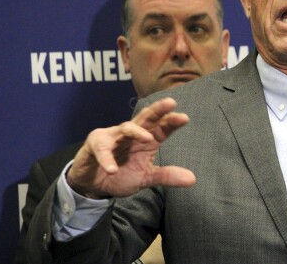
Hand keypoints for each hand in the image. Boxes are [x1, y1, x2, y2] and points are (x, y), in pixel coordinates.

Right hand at [66, 98, 195, 197]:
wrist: (93, 184)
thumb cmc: (121, 174)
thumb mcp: (145, 177)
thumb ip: (166, 176)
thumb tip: (192, 179)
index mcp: (147, 139)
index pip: (162, 128)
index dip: (172, 122)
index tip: (184, 118)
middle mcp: (132, 133)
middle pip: (146, 118)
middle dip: (158, 110)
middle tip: (170, 103)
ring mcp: (113, 136)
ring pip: (125, 128)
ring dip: (136, 131)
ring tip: (147, 139)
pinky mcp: (95, 145)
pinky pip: (101, 149)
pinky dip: (106, 159)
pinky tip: (112, 169)